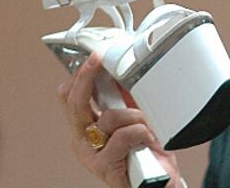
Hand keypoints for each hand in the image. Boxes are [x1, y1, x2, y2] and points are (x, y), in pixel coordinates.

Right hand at [57, 52, 182, 187]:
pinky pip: (123, 136)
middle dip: (87, 77)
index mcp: (86, 127)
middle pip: (75, 103)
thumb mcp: (135, 117)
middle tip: (98, 59)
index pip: (71, 97)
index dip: (80, 75)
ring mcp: (91, 154)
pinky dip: (141, 132)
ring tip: (147, 123)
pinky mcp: (104, 166)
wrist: (158, 182)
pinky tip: (149, 139)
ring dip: (134, 115)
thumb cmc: (146, 152)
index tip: (93, 55)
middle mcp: (83, 140)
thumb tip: (122, 69)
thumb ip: (125, 98)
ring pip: (108, 119)